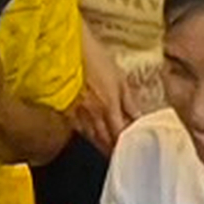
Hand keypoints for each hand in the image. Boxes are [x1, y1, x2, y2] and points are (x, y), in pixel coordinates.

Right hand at [75, 25, 131, 154]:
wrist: (69, 48)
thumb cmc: (95, 58)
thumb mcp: (119, 78)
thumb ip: (129, 102)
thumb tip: (138, 118)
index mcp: (109, 107)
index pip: (119, 135)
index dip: (125, 145)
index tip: (131, 149)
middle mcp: (92, 115)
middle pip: (104, 141)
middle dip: (113, 150)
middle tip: (120, 155)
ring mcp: (76, 114)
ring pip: (90, 138)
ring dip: (100, 146)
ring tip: (108, 151)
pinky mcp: (64, 110)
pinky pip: (77, 129)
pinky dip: (86, 135)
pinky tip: (90, 136)